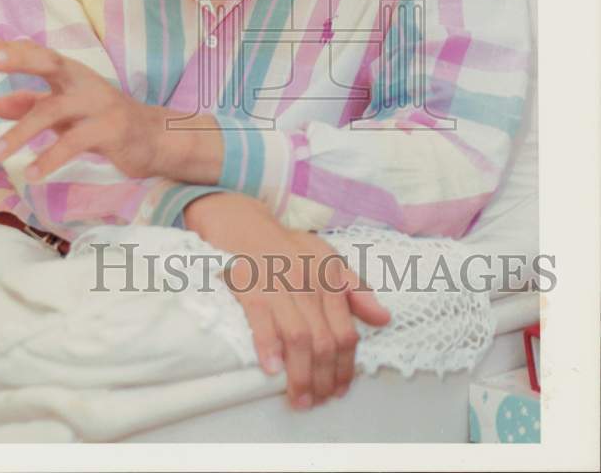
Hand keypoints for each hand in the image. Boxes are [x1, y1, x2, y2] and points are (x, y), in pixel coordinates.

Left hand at [0, 36, 166, 181]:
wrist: (154, 138)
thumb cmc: (104, 121)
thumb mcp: (65, 111)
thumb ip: (32, 105)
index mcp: (72, 74)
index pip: (37, 55)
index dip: (8, 49)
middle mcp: (84, 82)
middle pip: (49, 62)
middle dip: (19, 58)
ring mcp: (98, 104)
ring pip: (53, 111)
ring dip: (20, 133)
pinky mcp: (110, 130)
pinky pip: (74, 143)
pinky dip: (50, 158)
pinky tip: (32, 173)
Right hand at [183, 192, 389, 408]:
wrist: (240, 221)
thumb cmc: (283, 246)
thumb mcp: (324, 259)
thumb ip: (354, 289)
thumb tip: (384, 318)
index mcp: (329, 276)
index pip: (345, 331)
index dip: (345, 366)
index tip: (338, 389)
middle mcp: (308, 280)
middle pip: (324, 341)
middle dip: (322, 379)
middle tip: (316, 401)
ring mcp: (279, 282)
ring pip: (298, 337)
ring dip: (300, 375)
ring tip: (297, 399)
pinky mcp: (249, 283)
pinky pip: (262, 320)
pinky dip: (269, 347)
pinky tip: (272, 370)